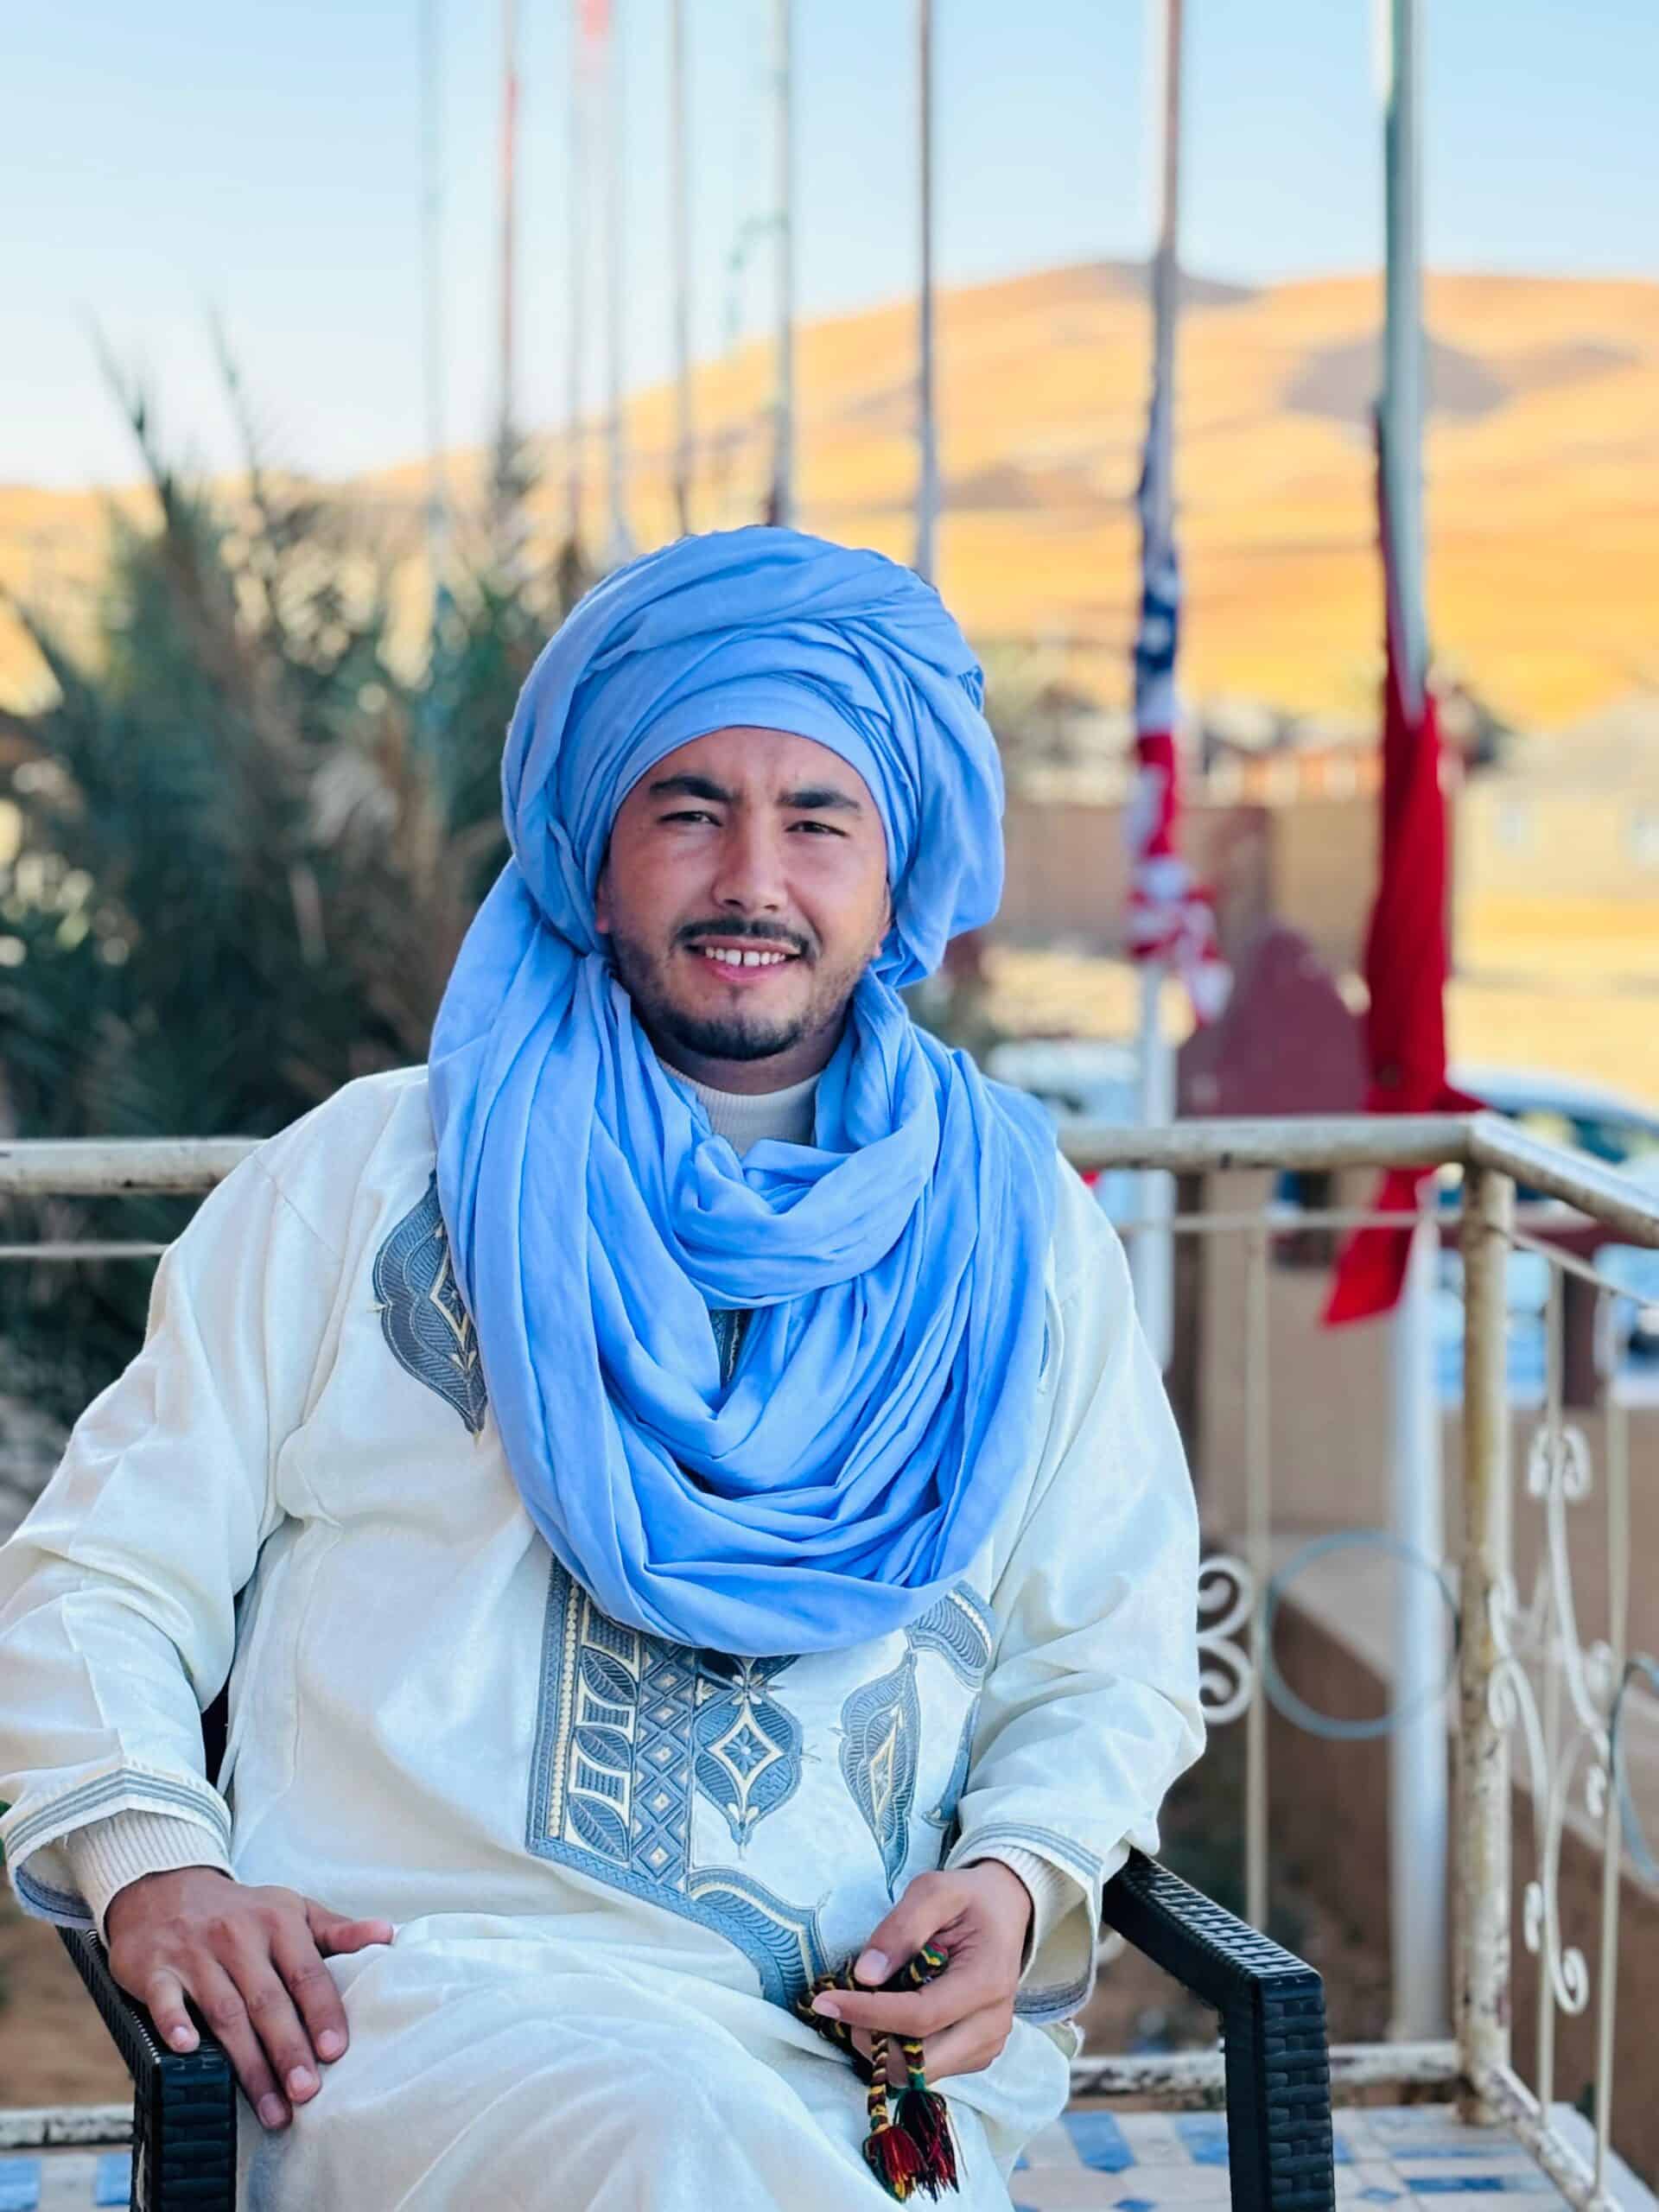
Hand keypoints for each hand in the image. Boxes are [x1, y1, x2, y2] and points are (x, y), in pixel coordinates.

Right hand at [104, 1867, 393, 2129]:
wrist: (167, 1888)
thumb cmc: (241, 1911)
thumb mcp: (291, 1909)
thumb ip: (337, 1930)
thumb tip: (389, 1935)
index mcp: (278, 1921)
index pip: (306, 1972)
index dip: (322, 2012)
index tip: (336, 2051)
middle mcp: (237, 1936)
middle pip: (268, 2000)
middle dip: (288, 2049)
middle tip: (307, 2092)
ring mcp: (195, 1954)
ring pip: (225, 2013)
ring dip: (248, 2063)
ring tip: (271, 2106)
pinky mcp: (155, 1969)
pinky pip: (165, 2000)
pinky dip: (175, 2023)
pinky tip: (187, 2049)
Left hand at [810, 1862, 1031, 2082]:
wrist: (1004, 1912)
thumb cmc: (967, 1899)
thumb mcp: (935, 1891)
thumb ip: (901, 1928)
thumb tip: (865, 1975)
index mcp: (987, 1982)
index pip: (920, 2017)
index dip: (869, 2013)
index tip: (826, 2000)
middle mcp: (992, 2025)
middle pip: (919, 2061)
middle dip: (872, 2039)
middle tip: (846, 2003)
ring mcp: (987, 2046)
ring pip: (920, 2073)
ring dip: (883, 2046)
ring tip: (869, 2004)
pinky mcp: (976, 2056)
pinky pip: (928, 2070)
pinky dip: (900, 2049)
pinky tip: (892, 2013)